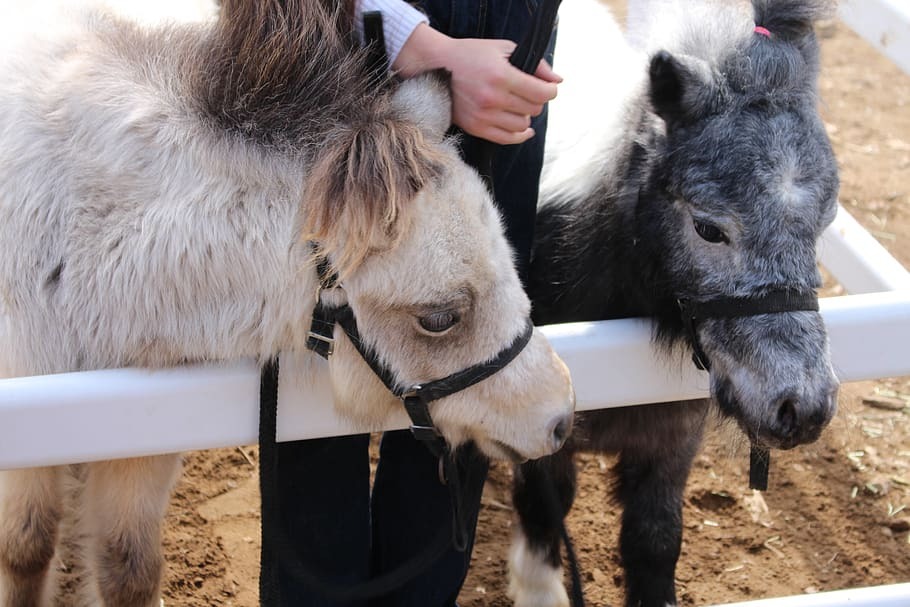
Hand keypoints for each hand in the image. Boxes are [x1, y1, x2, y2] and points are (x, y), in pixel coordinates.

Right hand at [394, 23, 560, 144]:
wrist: (437, 66)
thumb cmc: (472, 54)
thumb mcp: (504, 48)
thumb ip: (535, 64)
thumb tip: (558, 81)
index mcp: (502, 76)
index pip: (542, 93)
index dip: (550, 91)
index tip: (548, 87)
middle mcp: (493, 98)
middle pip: (534, 109)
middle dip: (536, 100)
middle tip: (528, 91)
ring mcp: (483, 116)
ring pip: (523, 125)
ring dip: (525, 115)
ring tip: (517, 104)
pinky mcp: (476, 127)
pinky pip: (507, 139)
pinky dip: (520, 135)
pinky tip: (523, 128)